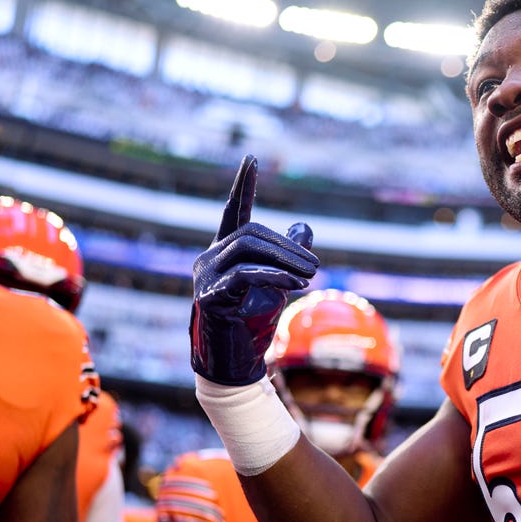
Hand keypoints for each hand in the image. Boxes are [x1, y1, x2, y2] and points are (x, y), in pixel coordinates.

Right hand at [190, 155, 318, 385]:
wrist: (235, 363)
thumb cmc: (254, 321)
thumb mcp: (279, 283)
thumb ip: (288, 255)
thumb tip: (304, 227)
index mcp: (224, 251)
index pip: (234, 212)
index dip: (244, 186)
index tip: (251, 158)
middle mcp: (208, 259)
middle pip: (250, 233)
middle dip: (287, 246)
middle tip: (315, 265)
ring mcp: (205, 277)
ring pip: (247, 250)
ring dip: (286, 261)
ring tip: (311, 275)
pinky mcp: (210, 297)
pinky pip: (244, 276)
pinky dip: (274, 277)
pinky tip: (296, 285)